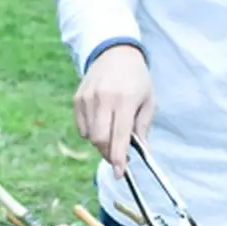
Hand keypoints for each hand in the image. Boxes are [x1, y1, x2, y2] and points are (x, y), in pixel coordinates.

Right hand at [73, 44, 154, 177]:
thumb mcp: (148, 100)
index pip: (119, 136)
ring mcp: (88, 98)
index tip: (119, 173)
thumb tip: (143, 151)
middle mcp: (104, 99)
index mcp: (125, 100)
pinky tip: (101, 123)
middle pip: (100, 140)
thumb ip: (143, 126)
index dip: (118, 158)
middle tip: (118, 154)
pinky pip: (82, 128)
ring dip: (101, 143)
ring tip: (111, 133)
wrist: (115, 52)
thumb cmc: (136, 79)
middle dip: (109, 153)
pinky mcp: (78, 98)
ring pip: (90, 136)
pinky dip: (91, 133)